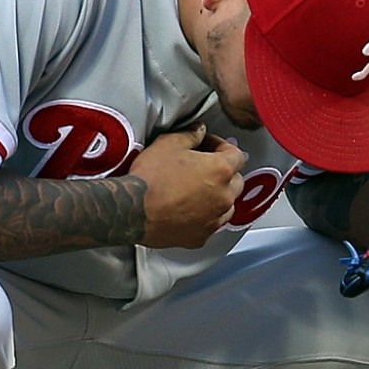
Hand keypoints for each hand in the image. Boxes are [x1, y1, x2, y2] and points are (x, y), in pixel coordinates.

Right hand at [131, 129, 243, 248]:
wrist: (131, 210)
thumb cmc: (150, 177)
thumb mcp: (169, 143)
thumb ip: (190, 134)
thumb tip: (199, 131)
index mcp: (221, 170)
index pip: (237, 154)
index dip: (222, 146)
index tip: (208, 145)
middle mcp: (224, 196)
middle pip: (236, 181)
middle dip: (224, 172)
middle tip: (203, 167)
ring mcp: (214, 219)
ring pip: (227, 205)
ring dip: (218, 196)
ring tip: (198, 190)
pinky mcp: (200, 237)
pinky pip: (211, 225)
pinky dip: (205, 217)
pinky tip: (189, 211)